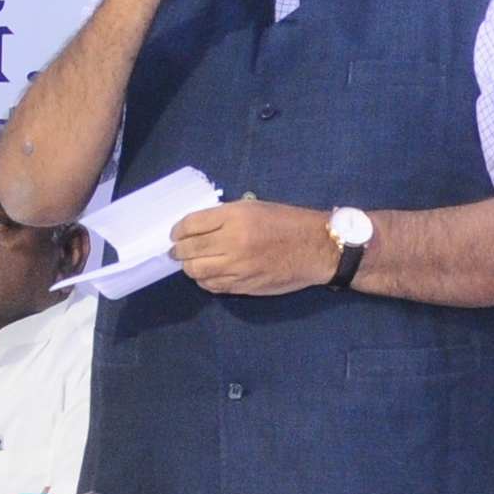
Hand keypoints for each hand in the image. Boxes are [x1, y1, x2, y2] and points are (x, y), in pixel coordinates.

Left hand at [169, 197, 339, 295]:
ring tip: (192, 262)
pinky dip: (204, 280)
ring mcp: (237, 267)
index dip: (178, 230)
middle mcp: (232, 242)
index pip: (190, 225)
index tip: (176, 233)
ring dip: (189, 266)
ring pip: (196, 271)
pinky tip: (209, 274)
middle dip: (179, 250)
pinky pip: (212, 286)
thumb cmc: (287, 222)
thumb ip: (225, 216)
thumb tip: (196, 228)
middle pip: (188, 250)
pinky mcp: (243, 286)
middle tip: (179, 250)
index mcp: (235, 217)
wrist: (316, 248)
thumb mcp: (255, 207)